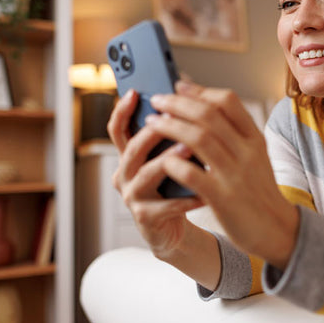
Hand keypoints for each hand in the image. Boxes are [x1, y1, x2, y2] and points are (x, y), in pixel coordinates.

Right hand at [107, 89, 204, 259]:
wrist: (174, 230)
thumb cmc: (174, 188)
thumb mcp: (170, 158)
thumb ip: (171, 134)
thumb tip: (184, 95)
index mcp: (129, 156)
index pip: (118, 129)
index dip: (123, 110)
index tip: (135, 92)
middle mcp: (125, 174)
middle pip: (132, 149)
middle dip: (152, 132)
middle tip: (173, 118)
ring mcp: (132, 196)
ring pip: (146, 174)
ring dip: (169, 159)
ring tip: (190, 148)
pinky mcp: (145, 218)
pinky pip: (167, 205)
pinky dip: (187, 197)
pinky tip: (205, 190)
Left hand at [145, 81, 300, 268]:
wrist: (277, 230)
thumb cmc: (258, 191)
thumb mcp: (255, 156)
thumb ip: (234, 134)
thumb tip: (202, 107)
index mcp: (255, 138)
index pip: (228, 101)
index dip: (199, 90)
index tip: (178, 86)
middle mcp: (247, 152)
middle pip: (208, 115)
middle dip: (177, 103)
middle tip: (157, 100)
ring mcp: (235, 175)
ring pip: (198, 138)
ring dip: (170, 126)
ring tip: (152, 122)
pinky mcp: (222, 199)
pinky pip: (193, 174)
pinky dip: (174, 162)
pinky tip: (162, 159)